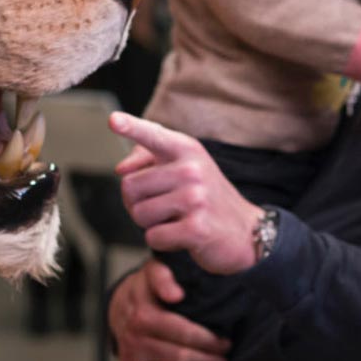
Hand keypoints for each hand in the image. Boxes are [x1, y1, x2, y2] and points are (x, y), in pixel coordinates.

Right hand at [109, 258, 229, 360]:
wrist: (120, 306)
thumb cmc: (146, 288)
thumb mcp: (154, 272)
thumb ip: (164, 278)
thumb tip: (176, 295)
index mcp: (144, 315)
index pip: (183, 333)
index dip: (208, 340)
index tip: (225, 341)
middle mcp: (135, 340)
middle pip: (179, 358)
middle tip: (224, 360)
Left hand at [110, 112, 262, 274]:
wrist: (248, 231)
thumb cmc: (205, 196)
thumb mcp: (184, 168)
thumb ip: (148, 159)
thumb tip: (120, 169)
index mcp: (187, 149)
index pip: (153, 135)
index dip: (131, 127)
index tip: (112, 119)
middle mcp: (192, 169)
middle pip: (130, 186)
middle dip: (136, 202)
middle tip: (161, 206)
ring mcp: (196, 198)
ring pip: (139, 213)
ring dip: (149, 223)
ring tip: (174, 219)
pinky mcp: (197, 228)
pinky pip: (153, 237)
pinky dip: (161, 240)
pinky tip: (181, 235)